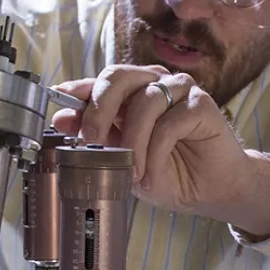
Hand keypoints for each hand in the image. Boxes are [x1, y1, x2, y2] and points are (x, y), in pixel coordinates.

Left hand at [52, 66, 269, 237]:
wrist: (208, 192)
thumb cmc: (168, 173)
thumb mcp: (122, 159)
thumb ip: (98, 135)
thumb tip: (61, 117)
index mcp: (133, 93)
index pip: (102, 81)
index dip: (79, 89)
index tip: (61, 103)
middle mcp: (155, 84)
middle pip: (119, 76)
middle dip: (99, 108)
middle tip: (90, 139)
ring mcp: (180, 90)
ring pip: (145, 101)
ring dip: (133, 141)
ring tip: (133, 172)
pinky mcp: (202, 104)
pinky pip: (170, 122)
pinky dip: (156, 152)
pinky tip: (153, 174)